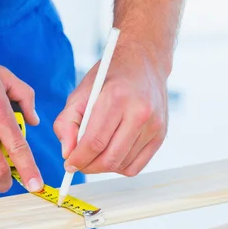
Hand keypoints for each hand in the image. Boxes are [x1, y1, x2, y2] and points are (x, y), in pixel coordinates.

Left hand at [53, 42, 168, 176]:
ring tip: (94, 153)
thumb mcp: (80, 93)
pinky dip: (119, 166)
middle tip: (78, 163)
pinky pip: (135, 166)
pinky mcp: (161, 135)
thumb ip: (66, 123)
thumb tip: (67, 153)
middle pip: (109, 159)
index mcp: (116, 98)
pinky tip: (111, 152)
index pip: (94, 142)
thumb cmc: (108, 78)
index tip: (68, 164)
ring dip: (103, 166)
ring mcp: (154, 125)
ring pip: (122, 165)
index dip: (78, 159)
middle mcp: (140, 112)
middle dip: (88, 167)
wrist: (143, 62)